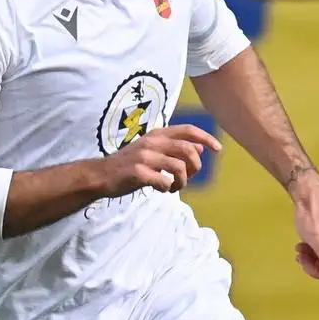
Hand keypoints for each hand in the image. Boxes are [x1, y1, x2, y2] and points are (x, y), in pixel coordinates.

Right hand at [97, 124, 221, 196]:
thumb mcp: (152, 151)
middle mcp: (152, 143)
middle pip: (188, 150)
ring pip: (179, 168)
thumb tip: (200, 147)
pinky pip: (164, 181)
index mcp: (156, 135)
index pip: (188, 130)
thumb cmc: (129, 164)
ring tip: (175, 187)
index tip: (217, 149)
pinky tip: (162, 189)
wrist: (101, 175)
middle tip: (189, 177)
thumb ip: (174, 148)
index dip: (206, 137)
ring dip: (182, 181)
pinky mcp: (138, 173)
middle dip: (195, 167)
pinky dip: (167, 188)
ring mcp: (145, 157)